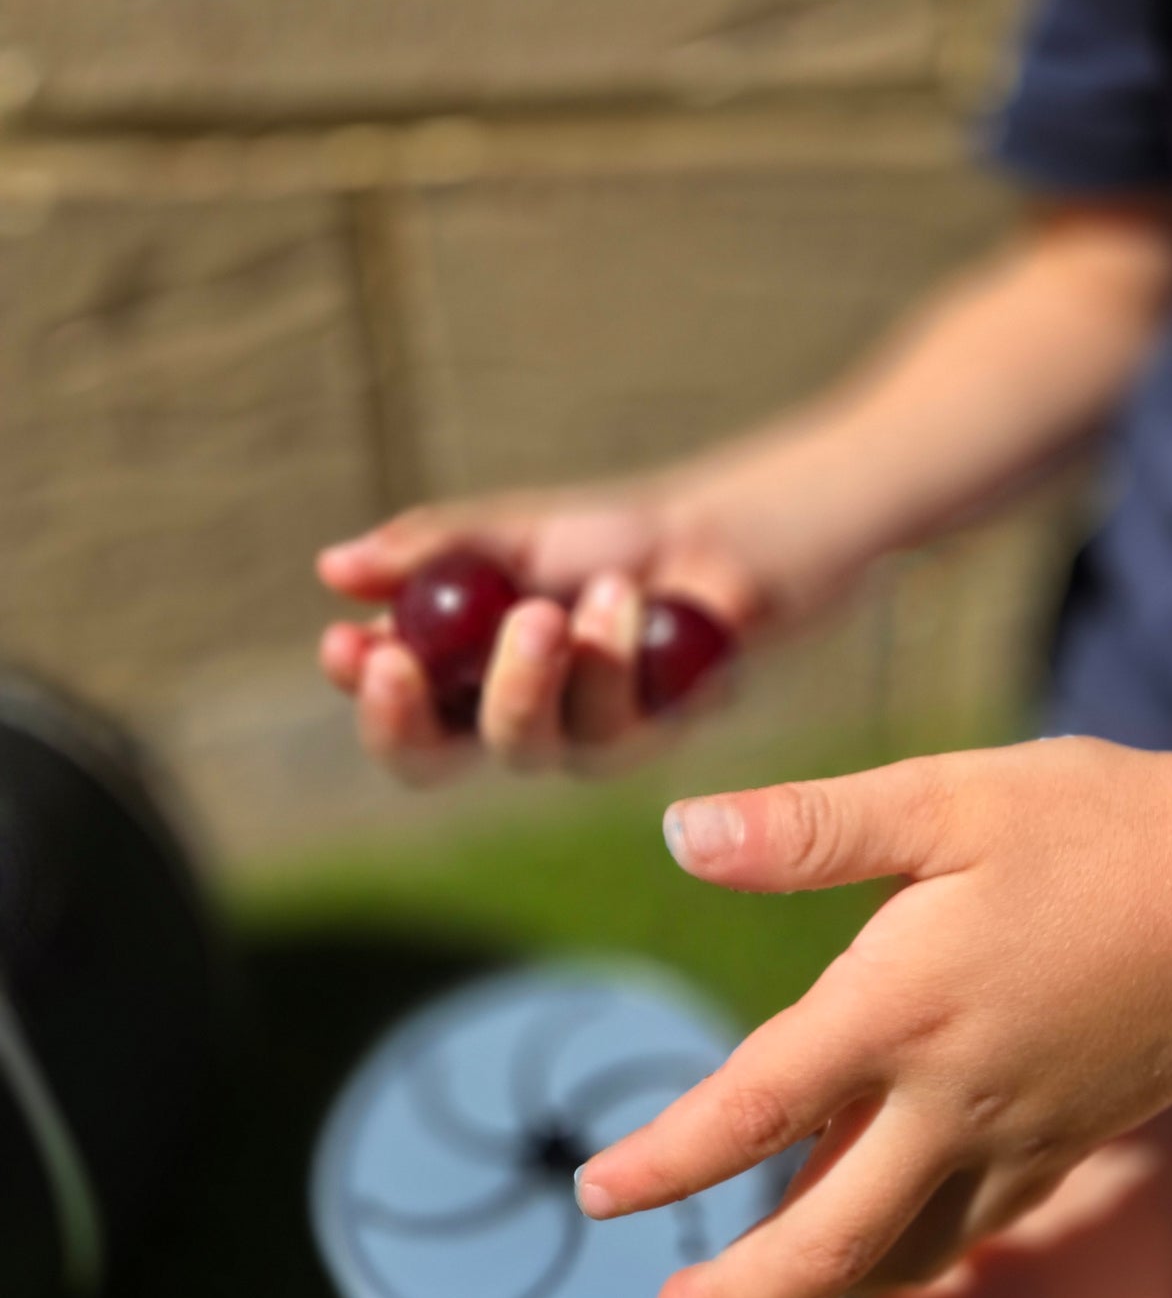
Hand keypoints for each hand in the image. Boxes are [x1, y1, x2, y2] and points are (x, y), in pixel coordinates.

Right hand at [316, 487, 760, 782]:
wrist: (713, 543)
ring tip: (571, 594)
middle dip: (408, 716)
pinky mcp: (641, 744)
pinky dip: (614, 651)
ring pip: (522, 742)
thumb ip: (427, 553)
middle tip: (405, 657)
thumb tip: (333, 568)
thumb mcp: (505, 534)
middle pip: (428, 762)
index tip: (347, 646)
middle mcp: (503, 723)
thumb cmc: (600, 543)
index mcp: (453, 679)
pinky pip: (610, 723)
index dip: (363, 694)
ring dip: (532, 667)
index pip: (389, 710)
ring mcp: (572, 742)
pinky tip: (627, 598)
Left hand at [575, 738, 1171, 1297]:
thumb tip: (680, 834)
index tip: (595, 1193)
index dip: (664, 1161)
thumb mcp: (946, 798)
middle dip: (739, 1294)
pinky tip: (887, 1236)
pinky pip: (973, 1229)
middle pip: (829, 1240)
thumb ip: (809, 829)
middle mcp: (952, 1096)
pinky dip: (912, 1253)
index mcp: (900, 1005)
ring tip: (760, 1292)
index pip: (753, 1107)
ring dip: (822, 1288)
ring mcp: (1018, 1135)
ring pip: (905, 1254)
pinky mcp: (1069, 1144)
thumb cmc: (1094, 828)